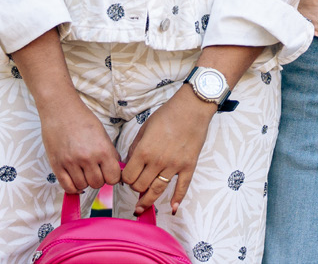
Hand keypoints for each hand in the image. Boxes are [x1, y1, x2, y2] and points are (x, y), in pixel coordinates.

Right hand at [38, 94, 121, 194]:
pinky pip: (67, 187)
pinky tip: (76, 180)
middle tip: (96, 171)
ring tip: (85, 172)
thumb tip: (115, 169)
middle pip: (98, 183)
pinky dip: (74, 187)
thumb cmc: (83, 120)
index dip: (113, 177)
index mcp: (102, 149)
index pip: (113, 177)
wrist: (61, 111)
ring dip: (86, 182)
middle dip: (99, 179)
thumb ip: (109, 153)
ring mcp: (71, 163)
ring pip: (83, 186)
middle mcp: (87, 158)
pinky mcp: (57, 166)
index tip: (110, 173)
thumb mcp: (103, 134)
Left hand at [123, 86, 213, 214]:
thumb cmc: (167, 114)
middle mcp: (158, 162)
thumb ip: (135, 148)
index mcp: (144, 151)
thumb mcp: (145, 127)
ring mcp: (174, 166)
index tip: (126, 177)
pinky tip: (172, 209)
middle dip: (135, 187)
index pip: (128, 177)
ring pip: (157, 191)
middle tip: (137, 183)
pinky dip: (177, 199)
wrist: (192, 108)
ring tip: (141, 209)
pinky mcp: (188, 166)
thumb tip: (129, 164)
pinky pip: (182, 187)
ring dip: (147, 201)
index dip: (125, 179)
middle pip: (140, 186)